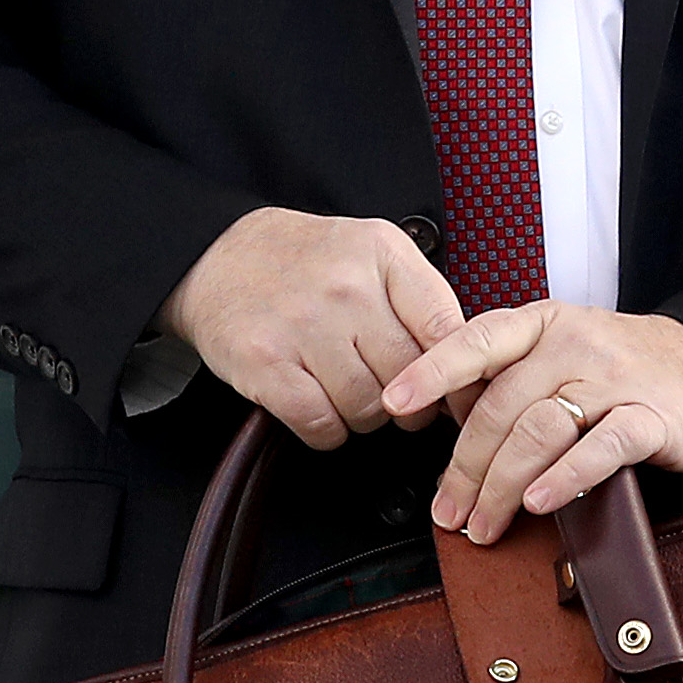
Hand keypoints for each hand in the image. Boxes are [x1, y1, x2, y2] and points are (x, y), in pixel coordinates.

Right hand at [159, 207, 468, 450]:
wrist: (214, 255)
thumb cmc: (302, 261)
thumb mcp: (371, 252)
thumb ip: (419, 299)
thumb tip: (467, 370)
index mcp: (381, 252)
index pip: (447, 329)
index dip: (459, 377)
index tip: (458, 398)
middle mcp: (345, 286)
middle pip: (410, 377)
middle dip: (408, 401)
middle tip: (393, 396)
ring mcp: (303, 325)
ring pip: (368, 408)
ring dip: (363, 415)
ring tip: (346, 391)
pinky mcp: (265, 363)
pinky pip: (321, 424)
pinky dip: (327, 430)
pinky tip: (319, 407)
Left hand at [382, 303, 682, 541]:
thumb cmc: (626, 369)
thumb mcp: (564, 353)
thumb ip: (512, 380)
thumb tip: (449, 429)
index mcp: (543, 324)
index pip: (475, 341)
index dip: (430, 371)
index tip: (392, 402)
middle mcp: (575, 343)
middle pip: (500, 406)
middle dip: (465, 467)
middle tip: (449, 512)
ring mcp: (615, 379)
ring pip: (539, 431)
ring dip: (503, 485)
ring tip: (486, 523)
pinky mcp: (652, 418)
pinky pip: (600, 449)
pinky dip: (564, 479)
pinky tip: (540, 503)